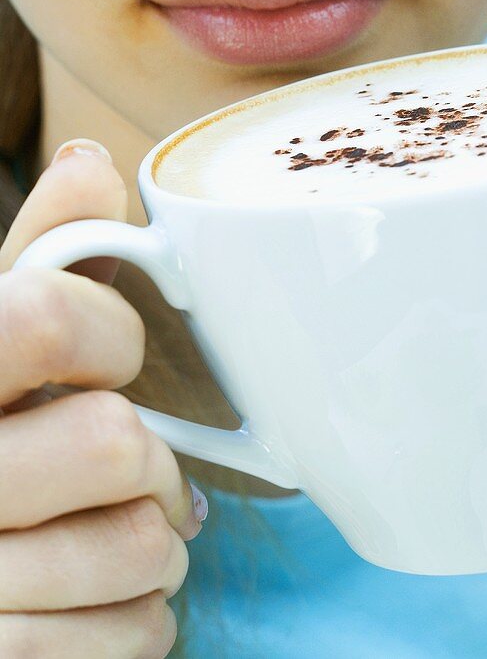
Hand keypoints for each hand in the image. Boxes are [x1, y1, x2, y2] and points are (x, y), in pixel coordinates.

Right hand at [0, 139, 205, 657]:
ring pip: (139, 545)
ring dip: (156, 543)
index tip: (111, 355)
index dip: (108, 332)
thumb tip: (89, 163)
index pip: (41, 316)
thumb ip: (41, 255)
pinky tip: (94, 604)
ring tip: (120, 535)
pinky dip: (140, 620)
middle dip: (151, 458)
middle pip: (113, 442)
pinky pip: (132, 635)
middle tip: (131, 468)